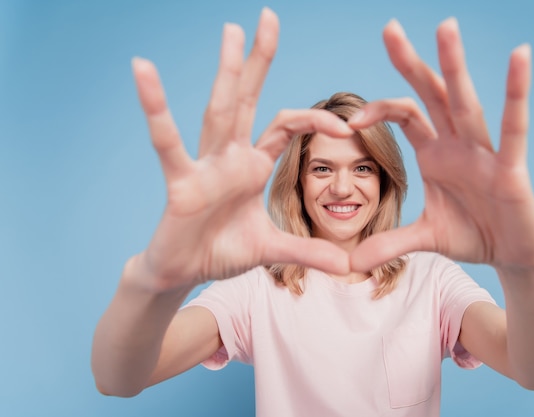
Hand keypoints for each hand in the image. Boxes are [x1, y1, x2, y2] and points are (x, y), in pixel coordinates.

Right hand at [130, 8, 351, 290]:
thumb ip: (308, 252)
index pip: (286, 127)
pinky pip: (168, 142)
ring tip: (231, 30)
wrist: (183, 272)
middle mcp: (229, 156)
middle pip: (248, 99)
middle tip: (268, 16)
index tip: (345, 126)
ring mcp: (205, 165)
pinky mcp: (181, 182)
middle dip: (259, 61)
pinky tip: (144, 71)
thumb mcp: (273, 250)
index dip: (314, 121)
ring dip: (227, 71)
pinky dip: (156, 109)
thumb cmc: (221, 251)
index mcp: (251, 165)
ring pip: (218, 111)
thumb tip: (346, 265)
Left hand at [349, 18, 533, 272]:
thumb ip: (388, 244)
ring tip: (445, 26)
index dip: (377, 110)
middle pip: (431, 95)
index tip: (349, 120)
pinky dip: (516, 94)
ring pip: (465, 103)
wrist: (512, 254)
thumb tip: (350, 264)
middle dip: (411, 62)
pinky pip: (513, 128)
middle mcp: (457, 144)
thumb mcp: (424, 238)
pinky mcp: (510, 169)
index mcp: (435, 152)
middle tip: (388, 27)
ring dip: (454, 65)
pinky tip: (520, 58)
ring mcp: (484, 153)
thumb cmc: (473, 235)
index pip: (404, 114)